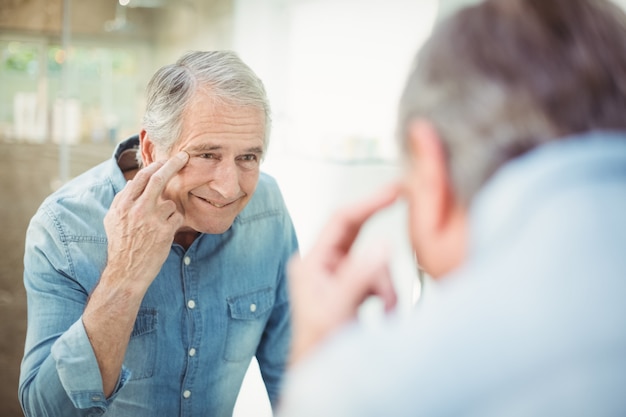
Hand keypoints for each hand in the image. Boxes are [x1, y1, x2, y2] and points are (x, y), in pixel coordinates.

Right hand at [102, 151, 188, 293]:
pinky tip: (165, 234)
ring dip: (169, 212)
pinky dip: (175, 223)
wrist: (126, 272)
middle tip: (185, 156)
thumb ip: (122, 200)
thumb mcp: (113, 220)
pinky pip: (177, 217)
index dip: (156, 165)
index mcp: (122, 205)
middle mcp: (136, 209)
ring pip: (170, 203)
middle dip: (174, 164)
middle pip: (159, 178)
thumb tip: (133, 181)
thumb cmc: (121, 246)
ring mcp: (151, 220)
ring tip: (158, 227)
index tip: (166, 160)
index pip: (141, 177)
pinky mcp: (165, 231)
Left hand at [287, 183, 400, 364]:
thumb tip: (382, 245)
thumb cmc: (318, 347)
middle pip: (358, 236)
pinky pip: (379, 281)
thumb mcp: (339, 308)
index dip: (368, 202)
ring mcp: (339, 278)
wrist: (322, 376)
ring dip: (386, 285)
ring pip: (375, 264)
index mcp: (311, 263)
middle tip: (401, 204)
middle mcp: (324, 266)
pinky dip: (387, 295)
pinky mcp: (353, 290)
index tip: (392, 191)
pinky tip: (384, 313)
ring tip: (384, 309)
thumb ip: (360, 276)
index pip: (341, 221)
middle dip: (380, 240)